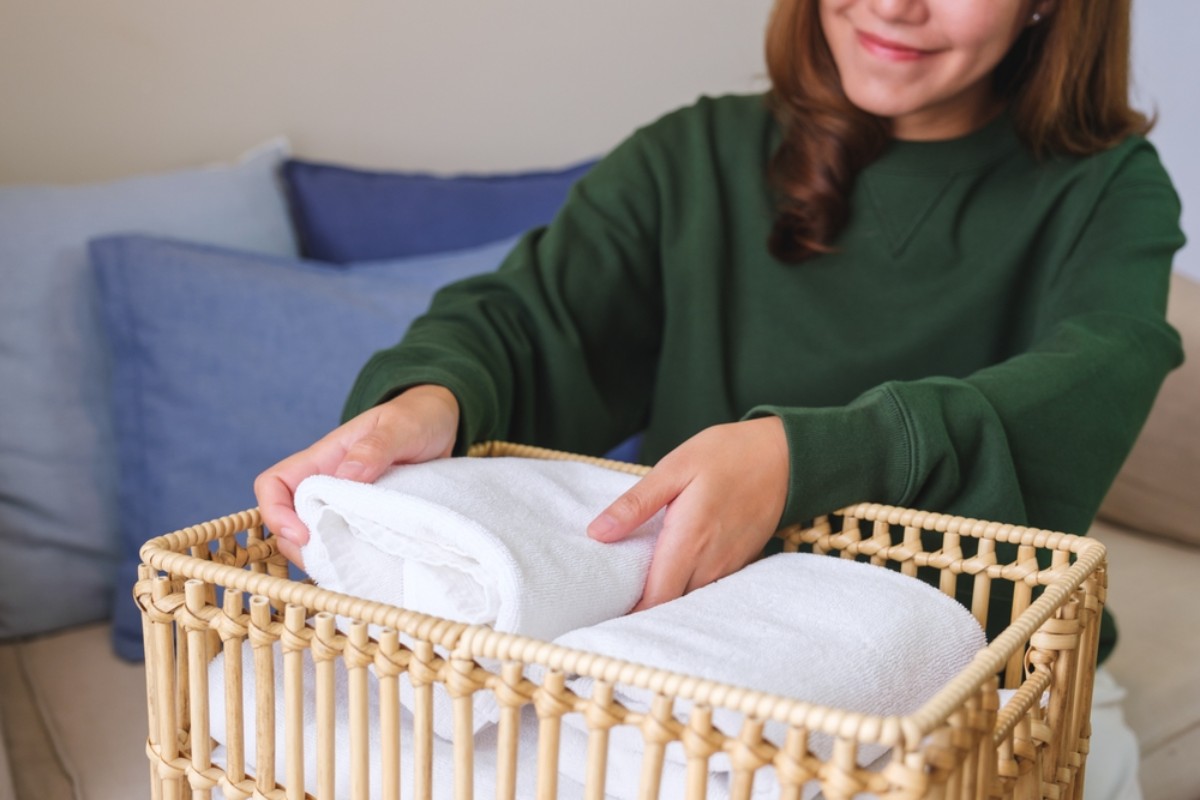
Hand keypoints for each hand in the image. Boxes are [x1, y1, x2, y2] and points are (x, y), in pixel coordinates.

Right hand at [253, 384, 459, 567]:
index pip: (274, 485)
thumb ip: (373, 448)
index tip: (304, 535)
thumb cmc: (416, 418)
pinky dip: (349, 558)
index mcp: (324, 459)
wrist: (441, 424)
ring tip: (351, 570)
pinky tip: (367, 568)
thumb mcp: (399, 427)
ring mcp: (345, 503)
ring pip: (315, 537)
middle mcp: (326, 483)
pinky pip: (346, 542)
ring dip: (324, 556)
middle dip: (299, 546)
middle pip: (288, 521)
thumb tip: (347, 476)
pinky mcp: (366, 518)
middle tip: (332, 564)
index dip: (276, 513)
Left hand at [587, 416, 788, 610]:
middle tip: (613, 605)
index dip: (629, 614)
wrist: (786, 455)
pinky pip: (710, 588)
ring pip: (691, 600)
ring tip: (636, 596)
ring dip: (666, 602)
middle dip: (643, 612)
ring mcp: (729, 566)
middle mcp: (711, 562)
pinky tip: (672, 577)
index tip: (605, 613)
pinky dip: (688, 590)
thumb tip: (597, 533)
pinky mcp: (741, 563)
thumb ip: (636, 503)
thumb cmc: (727, 454)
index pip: (655, 599)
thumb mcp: (675, 467)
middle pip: (672, 606)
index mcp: (689, 540)